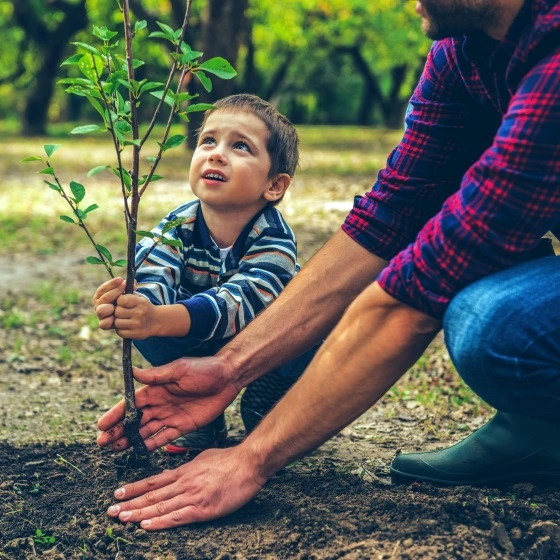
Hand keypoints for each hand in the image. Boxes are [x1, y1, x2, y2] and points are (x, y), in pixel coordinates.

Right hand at [93, 277, 125, 329]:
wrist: (129, 317)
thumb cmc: (126, 302)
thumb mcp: (127, 294)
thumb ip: (129, 288)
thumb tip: (134, 283)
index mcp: (101, 297)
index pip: (102, 289)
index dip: (111, 284)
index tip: (120, 279)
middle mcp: (99, 305)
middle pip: (103, 298)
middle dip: (114, 292)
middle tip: (123, 287)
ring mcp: (101, 315)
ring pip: (101, 310)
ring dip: (109, 307)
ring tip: (117, 305)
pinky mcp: (105, 324)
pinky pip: (103, 324)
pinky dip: (108, 321)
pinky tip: (114, 318)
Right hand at [97, 356, 238, 450]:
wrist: (228, 377)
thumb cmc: (204, 369)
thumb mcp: (180, 369)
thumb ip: (157, 375)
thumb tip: (133, 371)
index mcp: (156, 388)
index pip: (131, 403)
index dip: (116, 414)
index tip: (101, 425)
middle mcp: (160, 403)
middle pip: (135, 420)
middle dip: (118, 430)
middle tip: (102, 443)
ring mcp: (171, 415)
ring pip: (146, 430)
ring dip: (130, 439)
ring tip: (114, 449)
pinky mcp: (183, 426)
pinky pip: (164, 437)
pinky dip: (151, 444)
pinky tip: (138, 450)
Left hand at [106, 445, 265, 529]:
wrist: (248, 463)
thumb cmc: (229, 460)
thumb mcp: (204, 457)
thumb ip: (189, 467)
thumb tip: (177, 472)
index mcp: (184, 471)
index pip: (153, 481)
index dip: (134, 488)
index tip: (117, 493)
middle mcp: (184, 483)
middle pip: (152, 495)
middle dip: (129, 503)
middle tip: (110, 511)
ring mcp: (192, 495)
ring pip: (160, 506)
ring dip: (138, 513)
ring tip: (121, 518)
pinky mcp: (203, 508)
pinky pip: (177, 517)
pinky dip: (160, 522)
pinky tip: (146, 525)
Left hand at [113, 293, 157, 339]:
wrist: (156, 321)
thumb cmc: (143, 307)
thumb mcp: (139, 298)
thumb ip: (127, 294)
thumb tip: (115, 290)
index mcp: (140, 302)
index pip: (120, 300)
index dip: (119, 302)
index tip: (123, 303)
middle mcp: (139, 313)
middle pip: (117, 312)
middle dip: (118, 312)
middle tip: (124, 312)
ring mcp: (138, 324)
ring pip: (117, 323)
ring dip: (118, 321)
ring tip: (125, 320)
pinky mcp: (135, 334)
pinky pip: (120, 332)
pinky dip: (121, 330)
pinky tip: (127, 326)